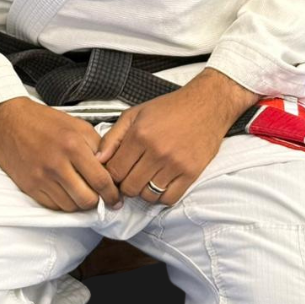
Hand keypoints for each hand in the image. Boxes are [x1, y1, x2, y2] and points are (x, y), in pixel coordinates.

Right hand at [0, 97, 125, 213]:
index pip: (101, 180)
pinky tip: (65, 192)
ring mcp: (42, 178)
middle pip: (87, 199)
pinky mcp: (30, 186)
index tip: (116, 198)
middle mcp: (57, 164)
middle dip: (97, 202)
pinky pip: (53, 206)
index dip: (112, 194)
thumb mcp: (77, 125)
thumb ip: (97, 146)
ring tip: (81, 192)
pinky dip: (63, 203)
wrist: (8, 120)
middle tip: (100, 198)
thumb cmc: (43, 121)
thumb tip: (111, 169)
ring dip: (79, 203)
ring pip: (70, 207)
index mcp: (73, 145)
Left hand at [93, 72, 245, 206]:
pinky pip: (169, 198)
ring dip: (144, 191)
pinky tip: (161, 182)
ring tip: (147, 177)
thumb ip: (113, 137)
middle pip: (129, 187)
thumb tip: (98, 159)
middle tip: (131, 175)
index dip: (112, 174)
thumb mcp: (135, 114)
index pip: (114, 170)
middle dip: (126, 184)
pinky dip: (162, 196)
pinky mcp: (191, 173)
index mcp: (140, 135)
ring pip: (148, 196)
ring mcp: (175, 164)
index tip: (117, 171)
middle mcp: (156, 151)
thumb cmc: (169, 108)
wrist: (206, 105)